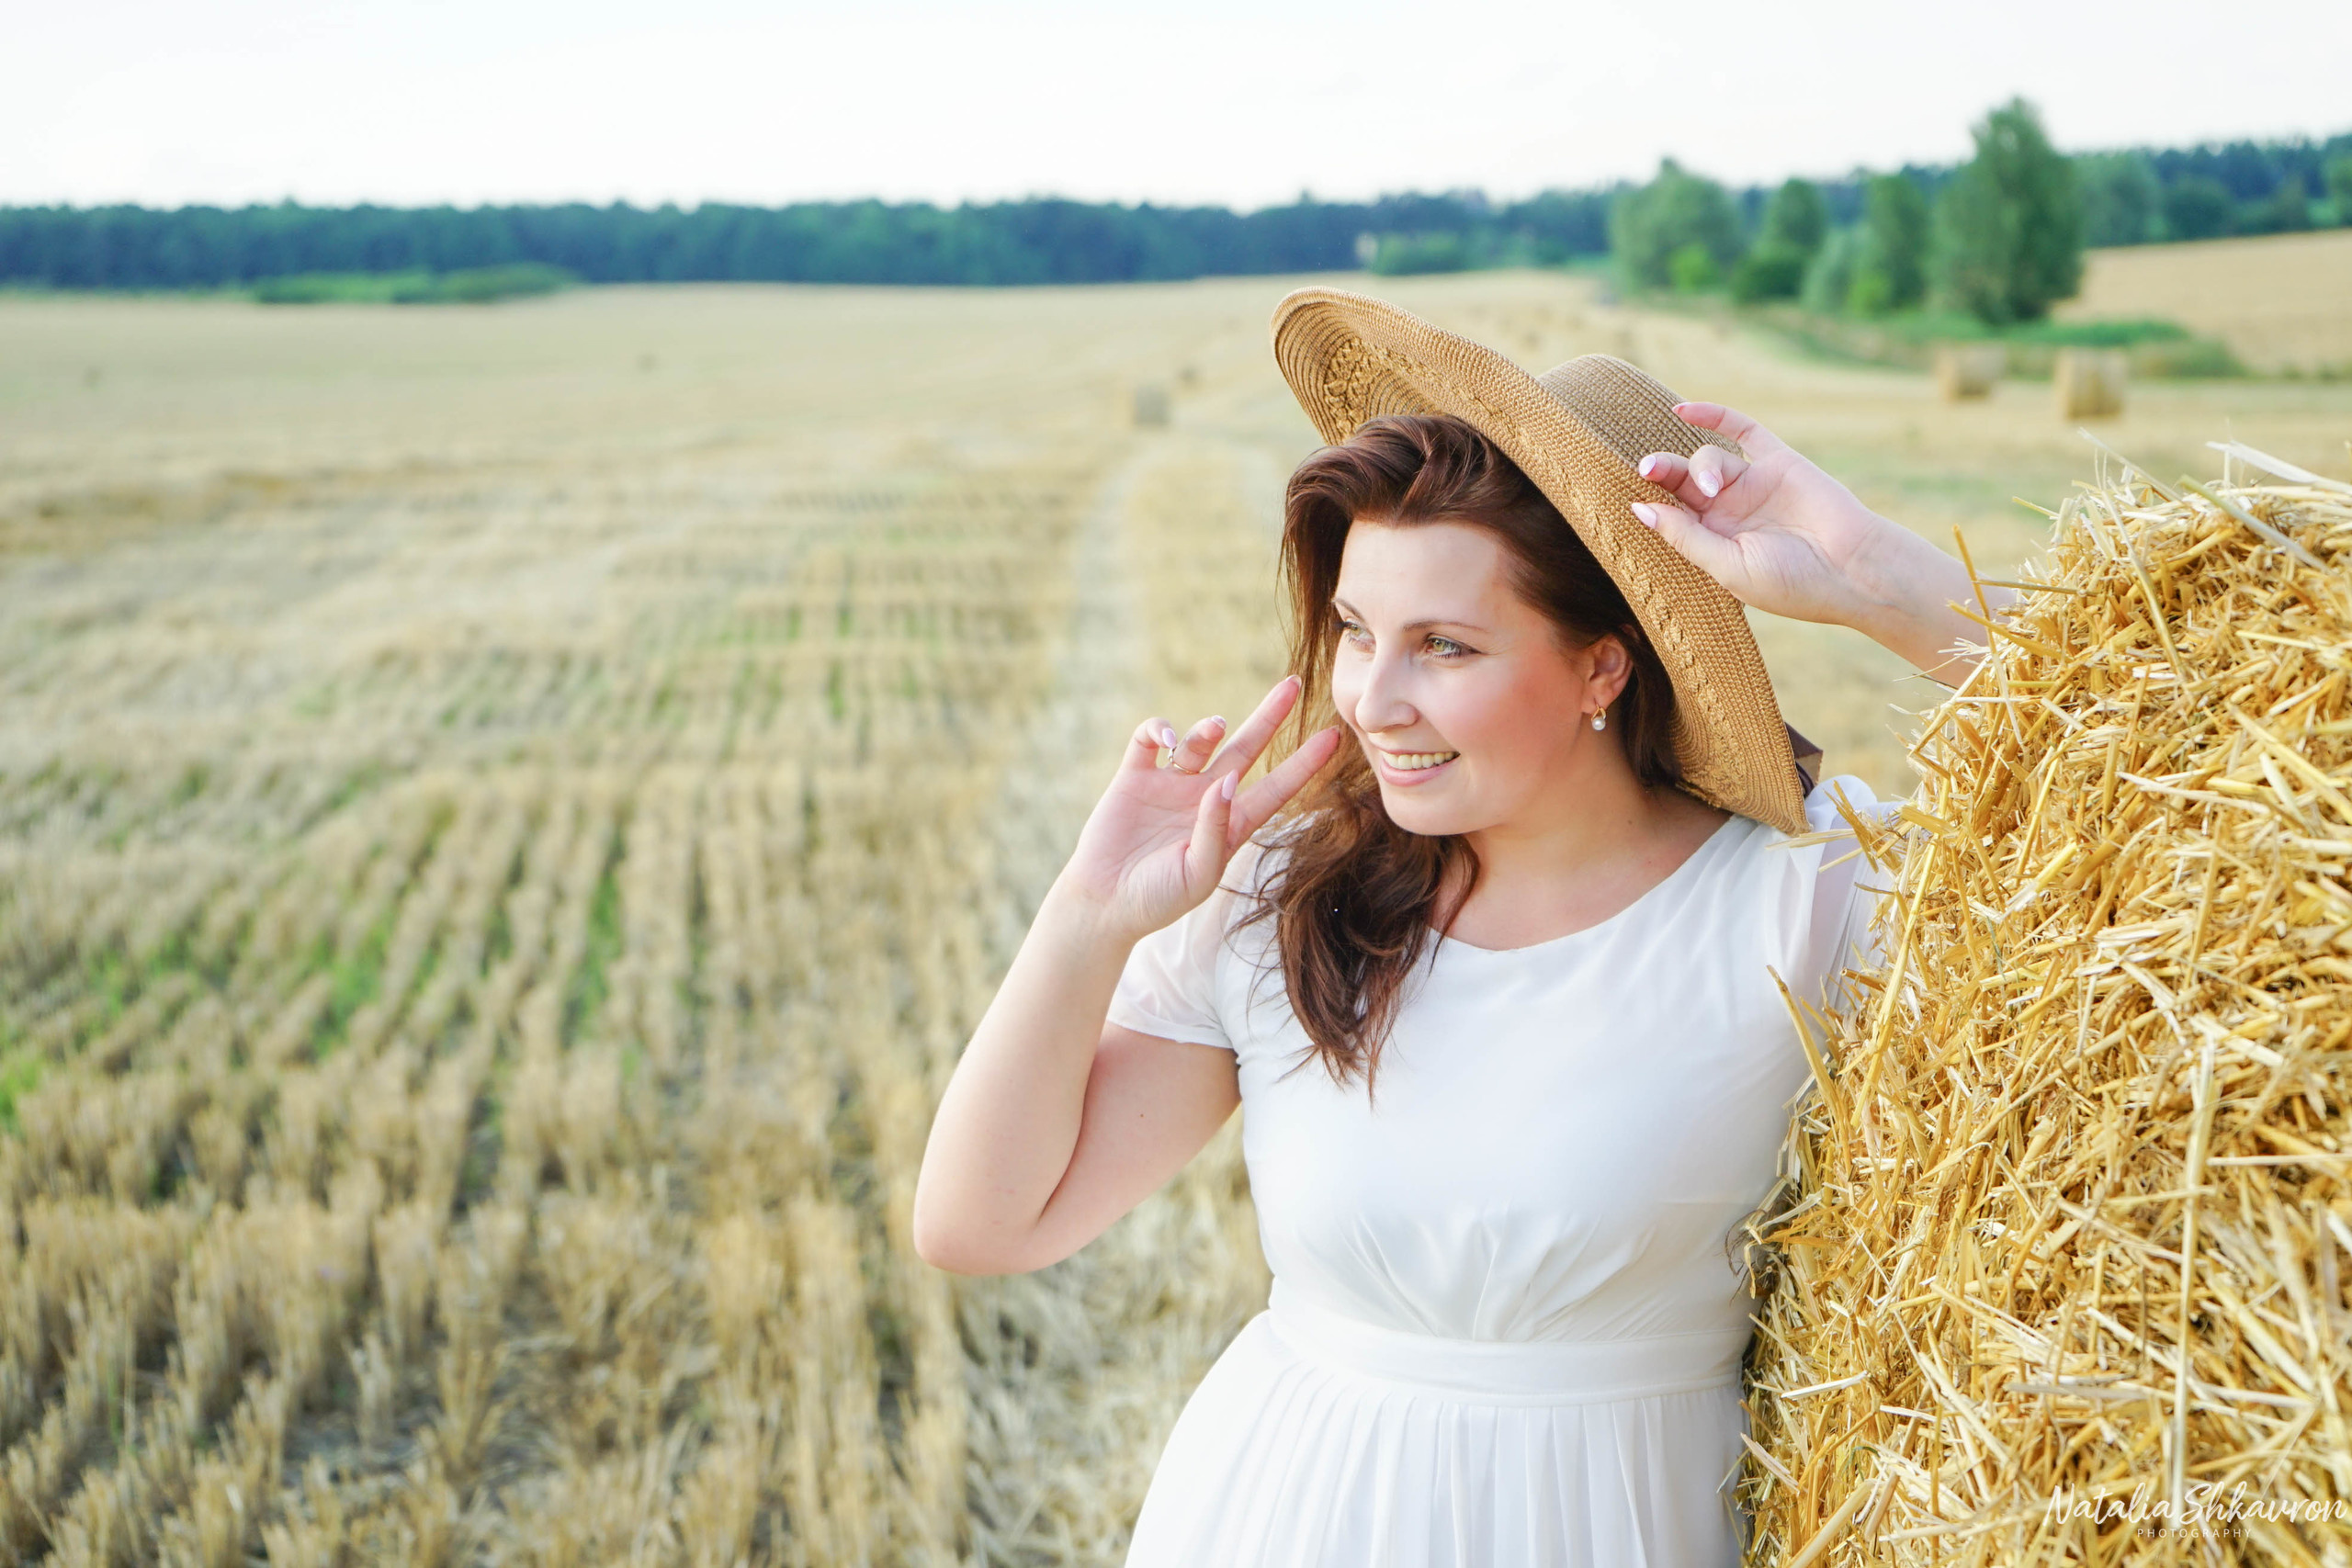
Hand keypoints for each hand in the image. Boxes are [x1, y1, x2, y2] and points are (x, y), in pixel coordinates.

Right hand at [1055, 675, 1342, 943]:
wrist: (1104, 903)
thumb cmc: (1158, 898)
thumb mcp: (1198, 874)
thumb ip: (1217, 831)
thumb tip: (1227, 782)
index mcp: (1230, 824)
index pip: (1276, 788)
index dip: (1304, 764)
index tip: (1334, 738)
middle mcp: (1205, 798)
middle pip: (1246, 749)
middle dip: (1269, 717)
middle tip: (1293, 685)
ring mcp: (1170, 785)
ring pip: (1199, 741)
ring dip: (1209, 729)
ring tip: (1215, 729)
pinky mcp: (1134, 778)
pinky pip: (1150, 739)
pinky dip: (1158, 729)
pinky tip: (1164, 740)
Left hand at [1629, 402, 1900, 629]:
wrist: (1854, 570)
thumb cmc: (1791, 583)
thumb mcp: (1727, 566)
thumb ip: (1684, 536)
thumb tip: (1640, 509)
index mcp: (1713, 542)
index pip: (1669, 515)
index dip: (1650, 503)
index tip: (1632, 500)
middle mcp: (1729, 512)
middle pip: (1681, 481)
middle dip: (1661, 471)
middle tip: (1647, 467)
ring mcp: (1753, 484)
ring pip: (1709, 458)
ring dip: (1702, 465)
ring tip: (1714, 489)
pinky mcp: (1778, 461)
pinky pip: (1742, 430)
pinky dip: (1714, 416)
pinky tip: (1681, 409)